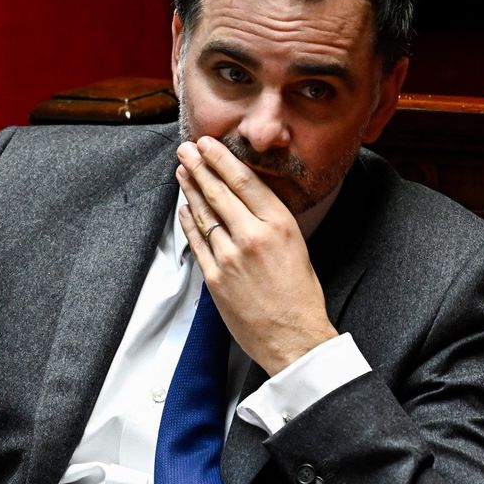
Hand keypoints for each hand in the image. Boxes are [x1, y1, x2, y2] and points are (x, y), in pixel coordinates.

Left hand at [176, 136, 337, 375]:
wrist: (294, 338)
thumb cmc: (302, 296)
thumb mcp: (298, 247)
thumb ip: (273, 224)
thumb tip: (249, 204)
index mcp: (281, 225)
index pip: (245, 182)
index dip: (222, 159)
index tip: (209, 144)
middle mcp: (253, 236)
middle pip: (219, 192)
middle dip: (199, 166)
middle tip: (186, 149)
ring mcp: (230, 257)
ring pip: (204, 214)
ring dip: (190, 189)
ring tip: (181, 171)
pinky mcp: (215, 277)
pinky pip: (196, 242)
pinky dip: (188, 222)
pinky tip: (183, 208)